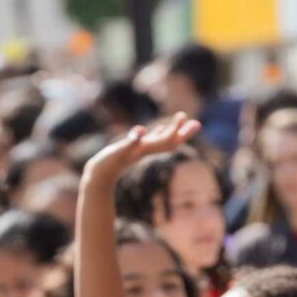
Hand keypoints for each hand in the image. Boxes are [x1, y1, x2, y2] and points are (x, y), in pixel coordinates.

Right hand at [80, 114, 201, 189]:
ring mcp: (140, 151)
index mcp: (145, 149)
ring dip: (173, 131)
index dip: (176, 129)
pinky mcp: (133, 151)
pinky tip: (160, 128)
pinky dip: (157, 133)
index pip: (166, 140)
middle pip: (169, 141)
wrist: (99, 178)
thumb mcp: (118, 151)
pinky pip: (149, 141)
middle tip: (197, 124)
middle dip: (182, 133)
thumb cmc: (107, 164)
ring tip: (183, 120)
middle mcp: (146, 150)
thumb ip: (131, 141)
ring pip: (161, 140)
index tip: (184, 118)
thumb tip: (142, 131)